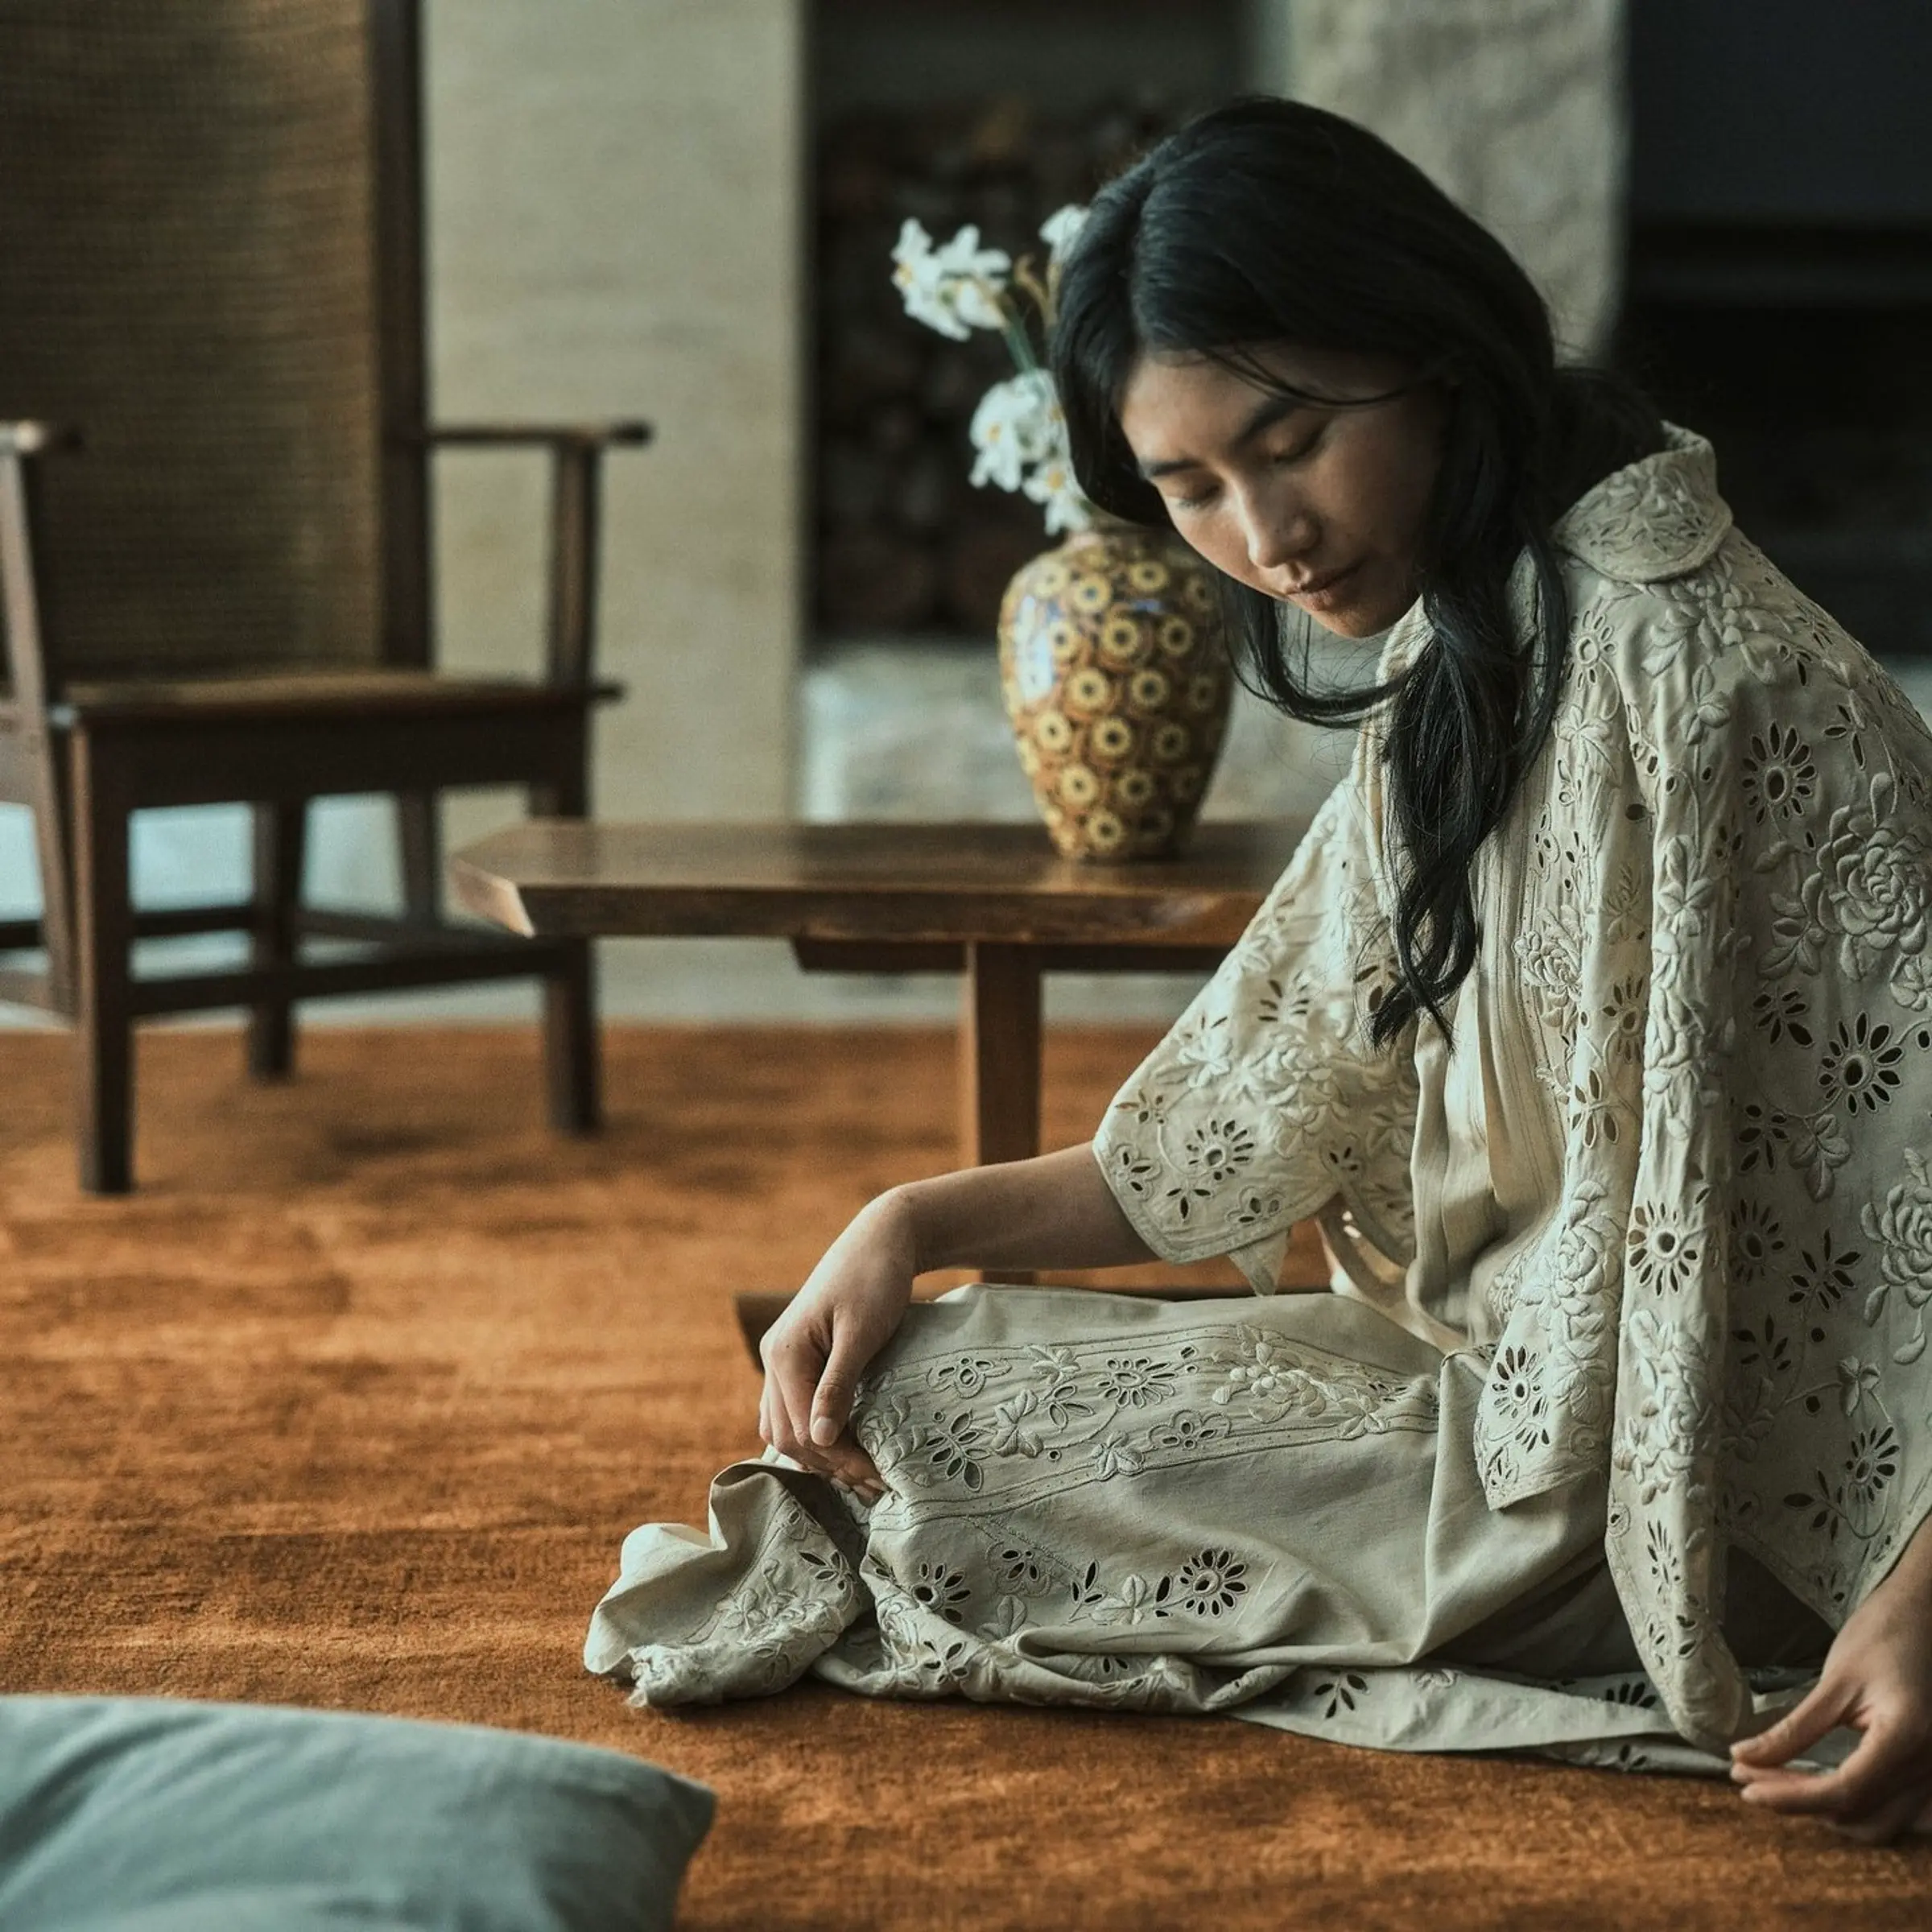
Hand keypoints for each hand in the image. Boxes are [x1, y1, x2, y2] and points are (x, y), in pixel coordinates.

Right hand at [757, 1191, 917, 1500]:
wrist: (882, 1238)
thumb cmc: (876, 1279)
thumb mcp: (862, 1332)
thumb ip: (837, 1385)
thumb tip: (818, 1440)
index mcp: (784, 1353)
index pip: (799, 1429)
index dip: (837, 1459)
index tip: (878, 1476)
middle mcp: (774, 1359)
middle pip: (787, 1435)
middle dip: (829, 1465)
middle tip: (876, 1484)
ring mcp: (783, 1359)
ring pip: (785, 1426)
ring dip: (820, 1456)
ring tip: (864, 1477)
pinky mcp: (799, 1359)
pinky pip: (795, 1409)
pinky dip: (816, 1434)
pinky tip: (846, 1449)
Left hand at [1730, 1517, 1931, 1841]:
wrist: (1927, 1618)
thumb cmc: (1883, 1636)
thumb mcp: (1835, 1680)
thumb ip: (1794, 1729)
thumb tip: (1745, 1757)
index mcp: (1905, 1739)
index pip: (1844, 1791)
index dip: (1790, 1797)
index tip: (1744, 1785)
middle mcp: (1926, 1767)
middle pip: (1857, 1812)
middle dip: (1799, 1802)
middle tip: (1749, 1776)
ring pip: (1877, 1823)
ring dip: (1825, 1811)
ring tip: (1775, 1782)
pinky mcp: (1927, 1771)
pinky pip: (1892, 1811)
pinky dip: (1851, 1808)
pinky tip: (1815, 1786)